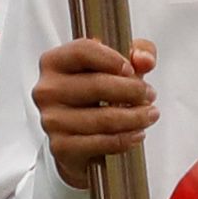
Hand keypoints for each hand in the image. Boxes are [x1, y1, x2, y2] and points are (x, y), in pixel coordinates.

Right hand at [34, 34, 157, 190]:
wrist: (76, 140)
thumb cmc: (94, 97)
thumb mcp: (117, 67)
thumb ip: (137, 52)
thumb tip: (144, 60)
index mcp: (54, 62)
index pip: (82, 51)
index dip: (112, 59)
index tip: (132, 69)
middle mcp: (47, 90)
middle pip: (97, 84)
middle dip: (132, 90)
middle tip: (150, 95)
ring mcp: (52, 120)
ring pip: (103, 117)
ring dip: (135, 117)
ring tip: (149, 115)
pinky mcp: (61, 147)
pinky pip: (101, 142)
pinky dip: (124, 139)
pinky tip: (137, 134)